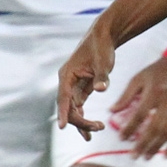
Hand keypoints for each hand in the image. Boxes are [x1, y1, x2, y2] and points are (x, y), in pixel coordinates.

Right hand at [57, 20, 117, 139]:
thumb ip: (102, 77)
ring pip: (74, 109)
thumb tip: (101, 89)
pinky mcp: (82, 88)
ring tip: (98, 130)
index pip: (63, 97)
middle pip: (68, 107)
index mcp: (67, 75)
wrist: (104, 37)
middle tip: (98, 128)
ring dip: (84, 121)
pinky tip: (93, 128)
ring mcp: (73, 86)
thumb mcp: (103, 62)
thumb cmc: (102, 47)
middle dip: (81, 120)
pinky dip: (86, 116)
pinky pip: (80, 106)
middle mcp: (67, 82)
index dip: (63, 113)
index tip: (62, 127)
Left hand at [107, 56, 166, 158]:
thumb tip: (111, 111)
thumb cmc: (157, 71)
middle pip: (156, 127)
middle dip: (144, 144)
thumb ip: (126, 96)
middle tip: (133, 155)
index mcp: (155, 91)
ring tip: (146, 157)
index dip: (130, 128)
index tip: (121, 138)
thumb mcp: (138, 79)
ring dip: (157, 147)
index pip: (140, 114)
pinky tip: (166, 155)